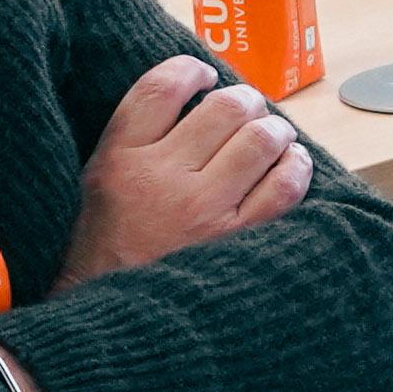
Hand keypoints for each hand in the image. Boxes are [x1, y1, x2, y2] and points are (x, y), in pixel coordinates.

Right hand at [59, 51, 312, 285]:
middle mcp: (162, 177)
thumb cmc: (105, 249)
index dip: (191, 69)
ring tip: (273, 136)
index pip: (162, 88)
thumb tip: (189, 96)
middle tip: (247, 109)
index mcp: (120, 158)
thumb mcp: (98, 183)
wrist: (108, 322)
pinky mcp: (236, 238)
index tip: (203, 75)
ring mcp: (202, 208)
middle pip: (224, 107)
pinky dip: (295, 166)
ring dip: (275, 129)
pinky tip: (290, 164)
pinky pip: (284, 185)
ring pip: (261, 138)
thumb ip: (132, 139)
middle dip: (245, 100)